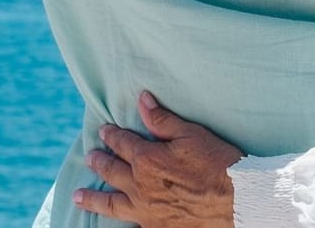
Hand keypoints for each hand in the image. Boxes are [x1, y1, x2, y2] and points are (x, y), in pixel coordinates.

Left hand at [74, 92, 242, 227]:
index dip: (112, 135)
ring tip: (78, 196)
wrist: (237, 202)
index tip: (103, 131)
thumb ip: (162, 119)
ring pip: (111, 204)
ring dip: (92, 199)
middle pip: (112, 171)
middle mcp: (141, 186)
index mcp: (148, 159)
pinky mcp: (156, 227)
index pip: (122, 143)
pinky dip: (118, 220)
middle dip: (99, 162)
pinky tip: (115, 220)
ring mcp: (146, 211)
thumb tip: (142, 100)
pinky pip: (130, 223)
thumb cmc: (218, 164)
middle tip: (89, 157)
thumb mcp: (191, 134)